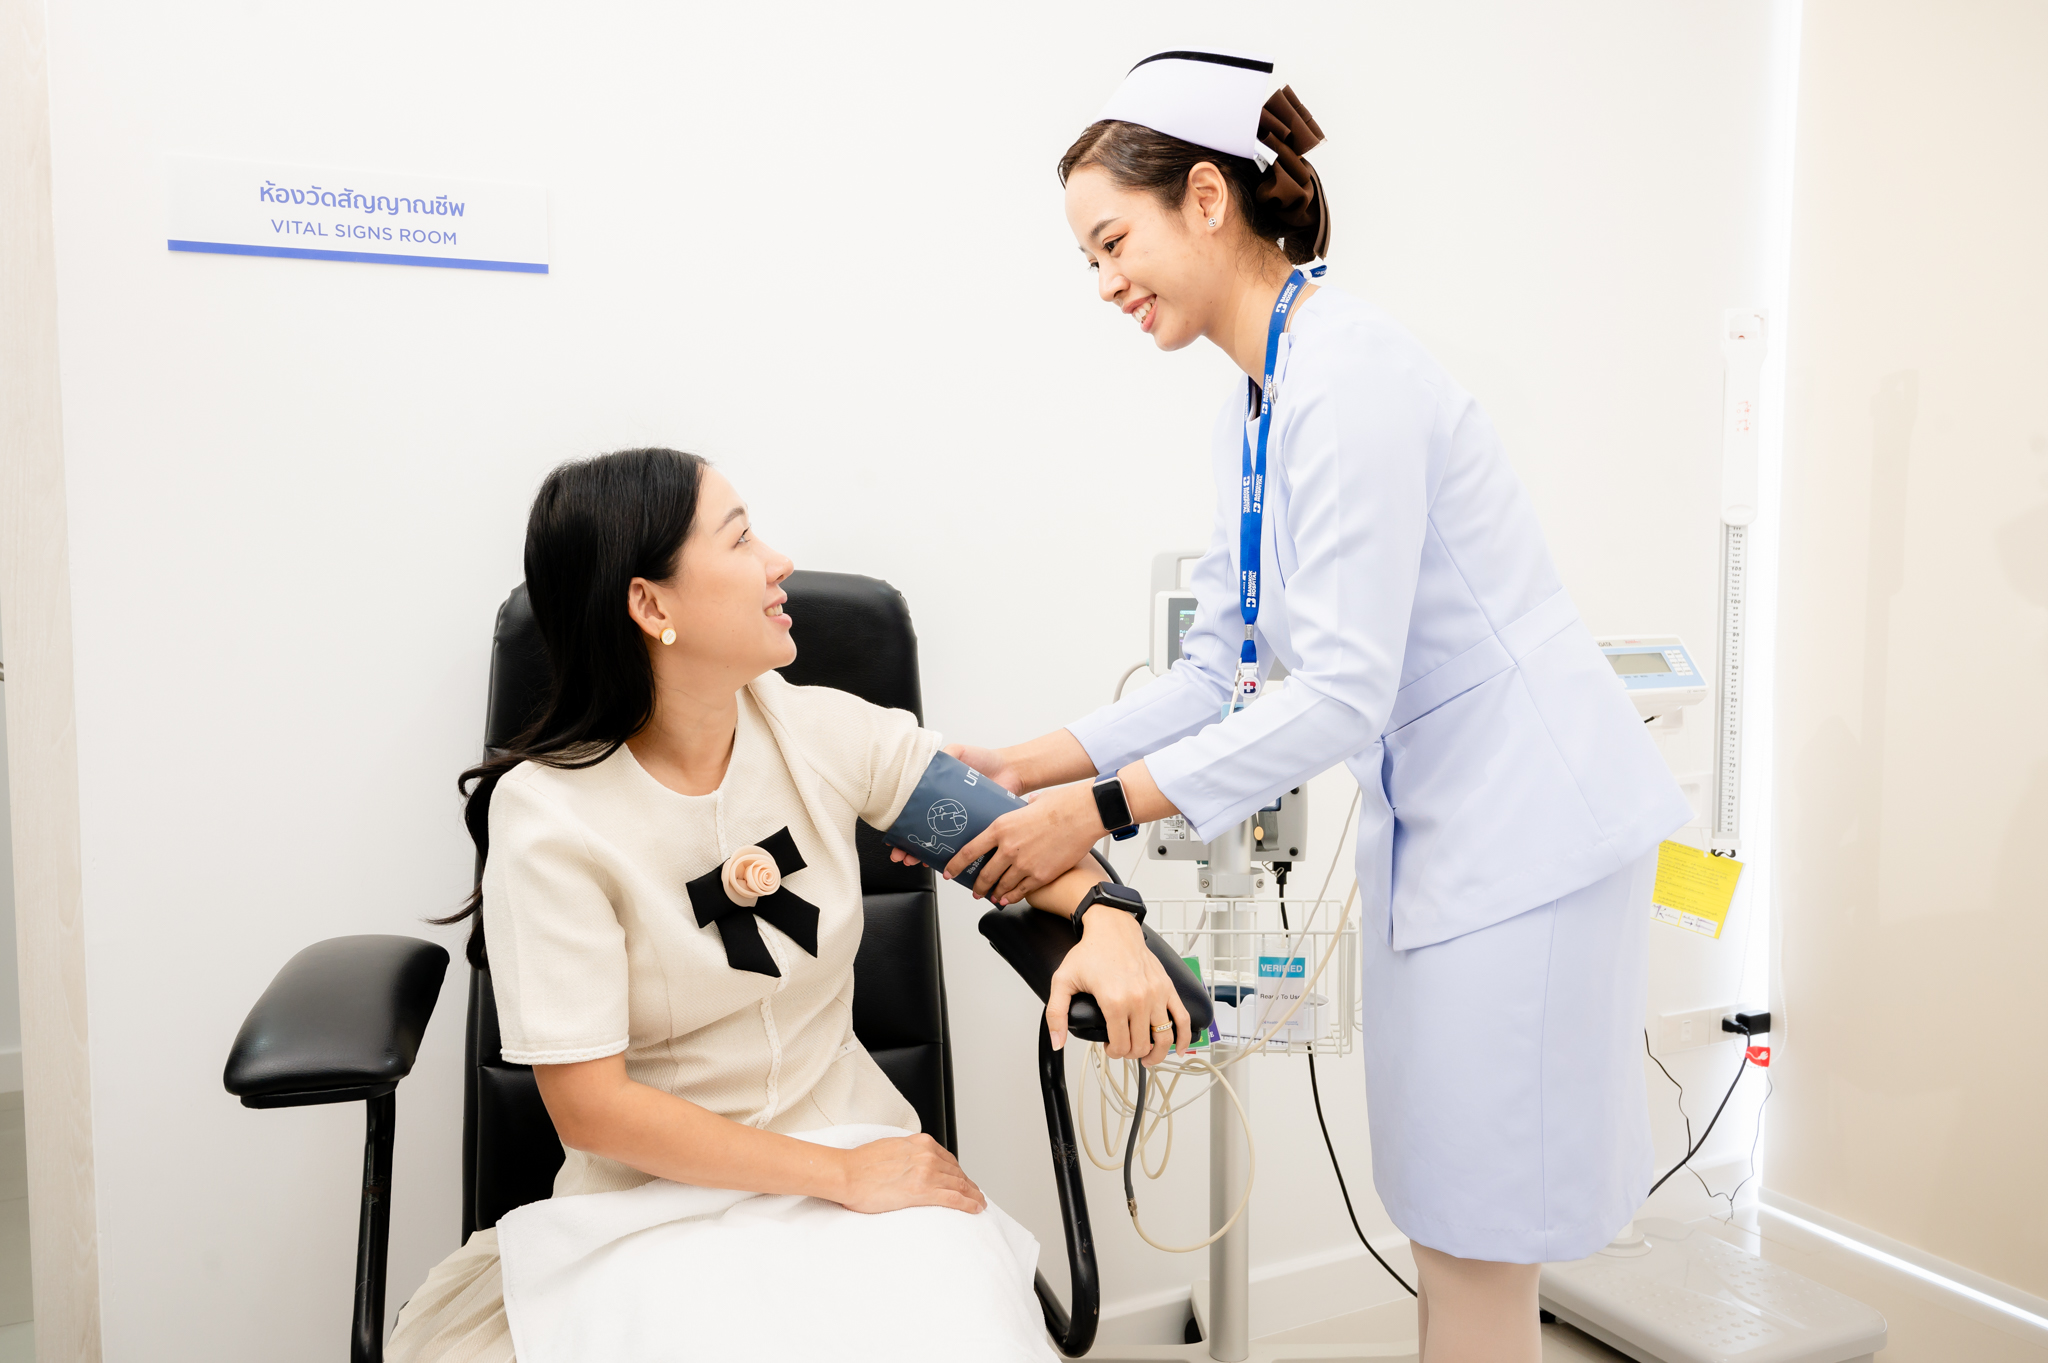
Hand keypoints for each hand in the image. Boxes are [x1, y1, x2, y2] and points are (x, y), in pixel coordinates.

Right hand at [833, 1133, 985, 1214]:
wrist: (847, 1173)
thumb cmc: (861, 1164)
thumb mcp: (891, 1147)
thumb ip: (908, 1153)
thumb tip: (913, 1164)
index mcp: (920, 1143)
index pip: (948, 1159)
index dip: (958, 1172)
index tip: (963, 1180)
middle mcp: (927, 1154)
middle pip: (956, 1171)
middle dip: (968, 1184)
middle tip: (975, 1194)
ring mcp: (927, 1172)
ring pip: (960, 1184)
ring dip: (973, 1194)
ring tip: (979, 1203)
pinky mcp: (923, 1191)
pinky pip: (954, 1198)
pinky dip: (969, 1203)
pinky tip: (975, 1208)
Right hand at [887, 743, 1027, 868]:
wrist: (1011, 771)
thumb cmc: (986, 761)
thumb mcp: (959, 753)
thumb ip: (944, 756)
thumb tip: (927, 761)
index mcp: (937, 794)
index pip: (914, 813)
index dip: (902, 825)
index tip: (895, 836)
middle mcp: (946, 811)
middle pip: (921, 832)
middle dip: (908, 847)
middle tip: (902, 855)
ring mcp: (959, 823)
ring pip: (938, 843)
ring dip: (924, 855)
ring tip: (915, 860)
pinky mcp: (975, 831)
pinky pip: (961, 847)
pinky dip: (951, 856)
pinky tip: (940, 861)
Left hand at [944, 781, 1102, 903]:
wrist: (1083, 814)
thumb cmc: (1061, 805)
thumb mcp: (1030, 804)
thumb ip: (1021, 811)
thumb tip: (1025, 806)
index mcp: (1001, 827)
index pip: (970, 851)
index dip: (956, 864)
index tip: (950, 872)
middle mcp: (1008, 848)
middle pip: (985, 874)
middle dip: (977, 886)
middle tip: (975, 891)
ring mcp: (1023, 864)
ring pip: (1001, 886)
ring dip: (995, 893)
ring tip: (993, 896)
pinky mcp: (1040, 875)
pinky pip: (1020, 891)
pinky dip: (1012, 897)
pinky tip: (1008, 899)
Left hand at [1047, 905, 1191, 1063]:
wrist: (1112, 928)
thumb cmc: (1090, 952)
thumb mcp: (1063, 981)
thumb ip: (1056, 1014)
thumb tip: (1058, 1042)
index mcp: (1114, 1001)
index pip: (1120, 1045)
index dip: (1113, 1052)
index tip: (1109, 1047)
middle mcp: (1139, 999)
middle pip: (1141, 1045)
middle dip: (1131, 1053)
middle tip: (1123, 1048)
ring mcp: (1156, 994)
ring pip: (1163, 1037)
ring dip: (1156, 1053)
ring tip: (1148, 1057)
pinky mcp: (1167, 987)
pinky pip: (1183, 1018)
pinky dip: (1184, 1037)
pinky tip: (1179, 1049)